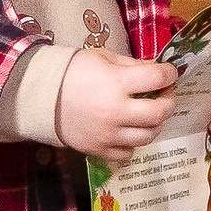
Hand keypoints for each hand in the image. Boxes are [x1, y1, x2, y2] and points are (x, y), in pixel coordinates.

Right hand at [54, 49, 177, 159]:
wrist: (42, 96)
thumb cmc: (73, 72)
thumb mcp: (103, 57)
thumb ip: (132, 65)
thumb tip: (156, 72)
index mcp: (116, 83)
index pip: (157, 78)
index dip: (169, 74)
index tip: (168, 73)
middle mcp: (115, 111)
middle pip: (159, 113)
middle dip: (169, 102)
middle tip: (164, 95)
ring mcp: (108, 134)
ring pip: (148, 136)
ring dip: (155, 124)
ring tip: (149, 113)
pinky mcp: (99, 149)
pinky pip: (128, 153)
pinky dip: (134, 143)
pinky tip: (129, 130)